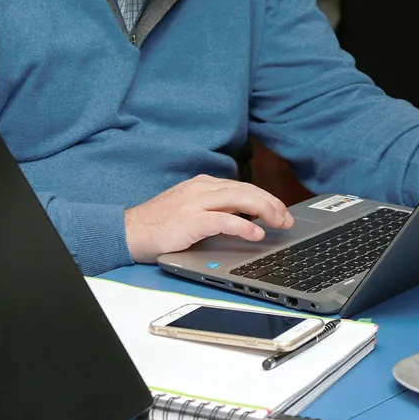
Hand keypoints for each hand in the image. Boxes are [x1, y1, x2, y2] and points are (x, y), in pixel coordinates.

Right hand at [124, 175, 294, 262]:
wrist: (130, 231)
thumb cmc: (161, 225)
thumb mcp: (193, 211)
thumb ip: (217, 210)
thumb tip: (247, 219)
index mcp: (204, 185)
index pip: (244, 187)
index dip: (267, 198)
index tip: (282, 212)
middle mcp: (202, 188)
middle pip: (246, 190)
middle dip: (272, 204)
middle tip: (288, 219)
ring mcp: (196, 202)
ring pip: (240, 199)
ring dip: (265, 210)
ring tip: (280, 223)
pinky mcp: (190, 220)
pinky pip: (224, 220)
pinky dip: (244, 226)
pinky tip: (257, 233)